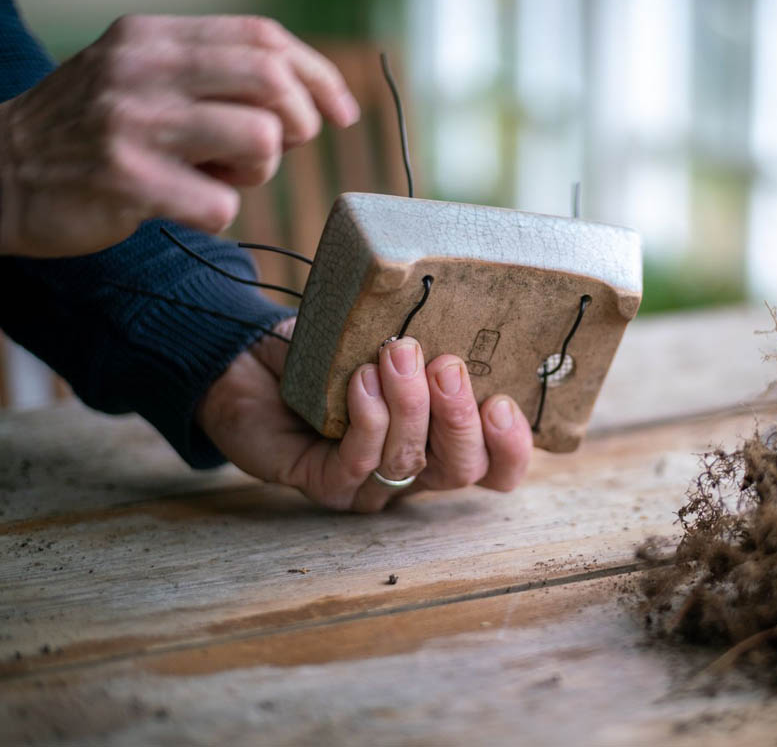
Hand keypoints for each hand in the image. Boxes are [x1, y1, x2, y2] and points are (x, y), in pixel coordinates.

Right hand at [0, 14, 359, 257]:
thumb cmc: (88, 128)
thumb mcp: (139, 73)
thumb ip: (211, 71)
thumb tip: (308, 98)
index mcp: (153, 36)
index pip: (264, 37)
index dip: (318, 75)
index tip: (343, 112)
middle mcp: (144, 69)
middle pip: (273, 82)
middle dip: (298, 123)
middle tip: (275, 150)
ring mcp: (134, 124)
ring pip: (260, 141)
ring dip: (258, 172)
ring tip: (217, 176)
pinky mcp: (128, 181)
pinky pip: (223, 204)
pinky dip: (218, 213)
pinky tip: (183, 206)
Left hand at [197, 318, 533, 512]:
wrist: (248, 359)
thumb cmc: (328, 349)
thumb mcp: (388, 337)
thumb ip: (429, 345)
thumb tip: (468, 310)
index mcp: (442, 440)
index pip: (496, 467)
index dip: (511, 447)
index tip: (502, 402)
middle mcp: (413, 471)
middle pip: (461, 471)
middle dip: (460, 419)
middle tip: (447, 368)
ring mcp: (369, 485)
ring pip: (408, 464)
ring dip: (407, 406)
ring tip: (395, 354)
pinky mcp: (325, 485)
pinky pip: (358, 465)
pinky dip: (366, 421)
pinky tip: (360, 382)